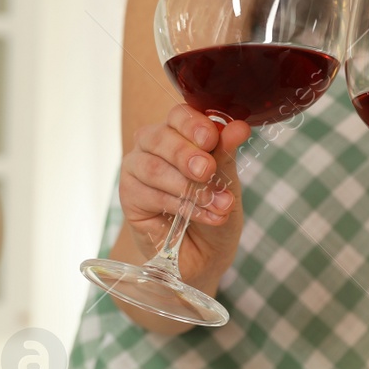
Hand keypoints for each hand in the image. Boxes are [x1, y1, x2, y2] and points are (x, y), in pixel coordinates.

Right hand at [119, 104, 250, 289]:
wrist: (207, 253)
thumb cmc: (215, 209)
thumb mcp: (228, 180)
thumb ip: (227, 153)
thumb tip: (239, 128)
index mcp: (179, 132)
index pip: (178, 115)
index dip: (193, 125)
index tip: (211, 139)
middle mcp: (153, 145)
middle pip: (160, 137)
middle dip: (186, 155)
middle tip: (208, 171)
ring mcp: (137, 169)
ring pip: (152, 168)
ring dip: (188, 187)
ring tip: (217, 204)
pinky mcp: (129, 196)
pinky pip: (150, 195)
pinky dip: (180, 206)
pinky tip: (202, 215)